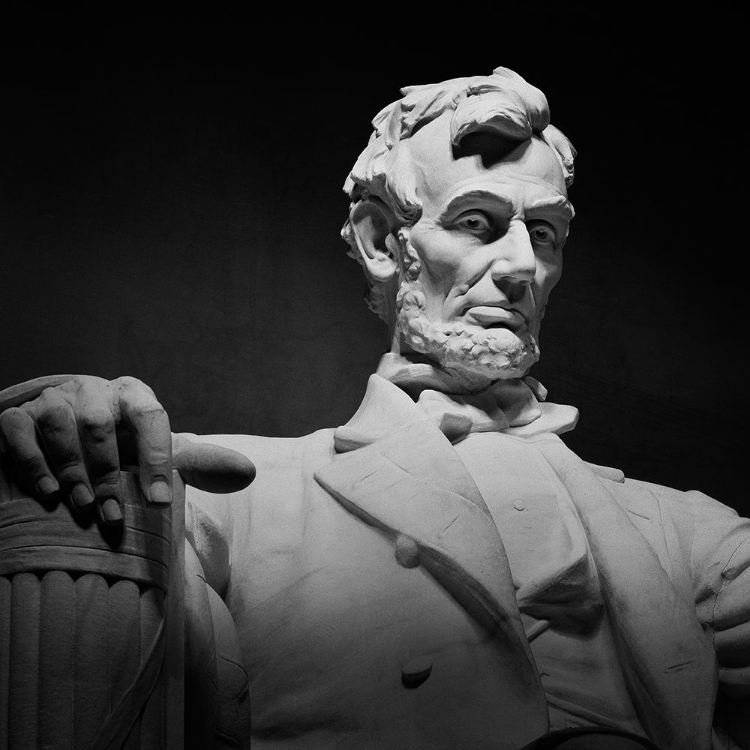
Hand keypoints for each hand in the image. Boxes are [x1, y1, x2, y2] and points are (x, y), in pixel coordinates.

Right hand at [0, 375, 254, 523]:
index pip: (152, 417)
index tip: (159, 500)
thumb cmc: (123, 445)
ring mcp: (55, 399)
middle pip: (102, 424)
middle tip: (113, 514)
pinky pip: (19, 430)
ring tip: (83, 505)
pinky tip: (46, 492)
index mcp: (135, 395)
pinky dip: (32, 461)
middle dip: (109, 473)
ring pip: (60, 424)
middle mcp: (94, 390)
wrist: (68, 429)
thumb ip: (197, 464)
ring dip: (71, 469)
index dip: (157, 457)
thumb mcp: (159, 451)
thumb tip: (247, 473)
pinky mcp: (19, 413)